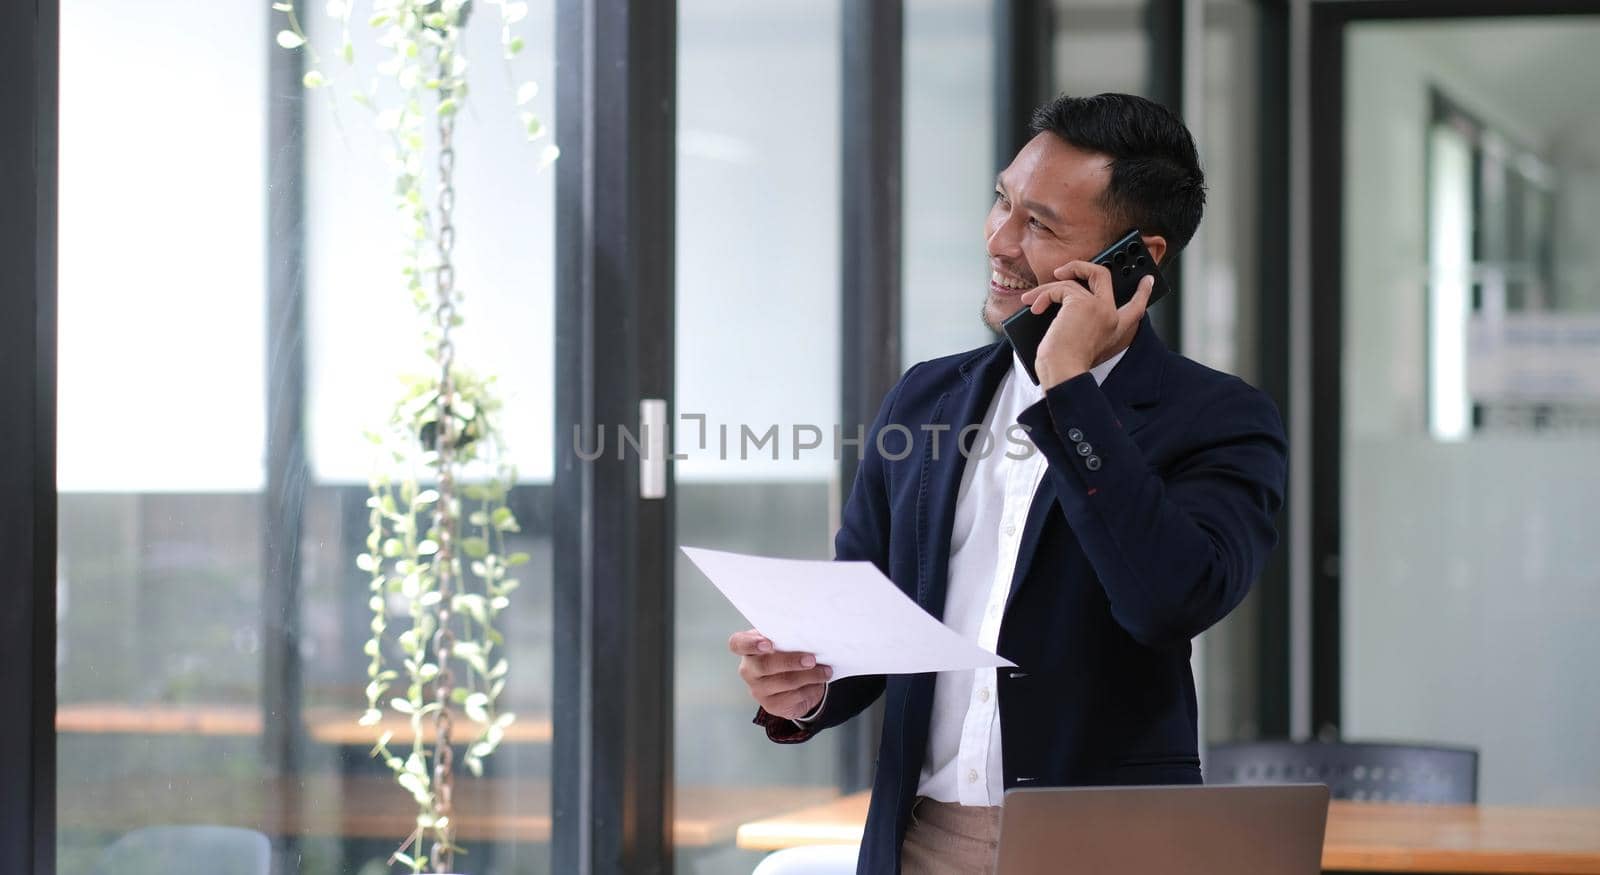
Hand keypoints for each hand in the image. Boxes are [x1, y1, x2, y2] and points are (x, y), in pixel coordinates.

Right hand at [729, 629, 831, 719]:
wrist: (795, 681)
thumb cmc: (788, 653)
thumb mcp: (785, 642)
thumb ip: (787, 636)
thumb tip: (808, 633)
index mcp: (748, 648)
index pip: (737, 643)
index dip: (750, 644)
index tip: (768, 644)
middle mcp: (748, 669)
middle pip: (764, 665)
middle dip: (790, 661)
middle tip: (812, 659)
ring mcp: (758, 689)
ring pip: (784, 682)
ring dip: (809, 676)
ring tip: (825, 670)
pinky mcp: (771, 705)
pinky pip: (793, 696)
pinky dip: (810, 688)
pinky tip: (819, 682)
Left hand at [1018, 264, 1152, 389]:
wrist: (1063, 373)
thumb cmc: (1066, 365)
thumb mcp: (1083, 342)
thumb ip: (1084, 322)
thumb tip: (1063, 300)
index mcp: (1115, 329)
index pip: (1136, 307)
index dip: (1143, 292)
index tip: (1147, 280)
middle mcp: (1111, 315)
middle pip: (1103, 276)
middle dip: (1081, 267)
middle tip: (1063, 270)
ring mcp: (1098, 307)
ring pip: (1071, 282)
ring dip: (1046, 289)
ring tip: (1031, 299)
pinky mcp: (1081, 303)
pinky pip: (1059, 288)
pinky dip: (1043, 295)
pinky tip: (1034, 307)